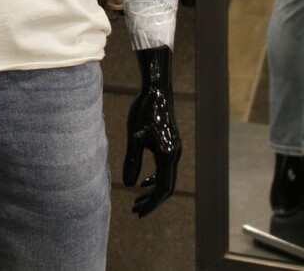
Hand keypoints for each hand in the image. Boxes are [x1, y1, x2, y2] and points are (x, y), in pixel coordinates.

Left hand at [123, 80, 181, 217]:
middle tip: (135, 211)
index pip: (162, 189)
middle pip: (166, 187)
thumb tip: (129, 186)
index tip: (139, 213)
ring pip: (166, 178)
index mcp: (167, 155)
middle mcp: (175, 155)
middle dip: (151, 201)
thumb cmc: (144, 110)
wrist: (157, 90)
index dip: (151, 204)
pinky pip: (165, 169)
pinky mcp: (171, 145)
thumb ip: (132, 161)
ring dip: (152, 191)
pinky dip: (155, 178)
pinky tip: (143, 181)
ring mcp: (175, 150)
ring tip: (136, 200)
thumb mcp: (134, 136)